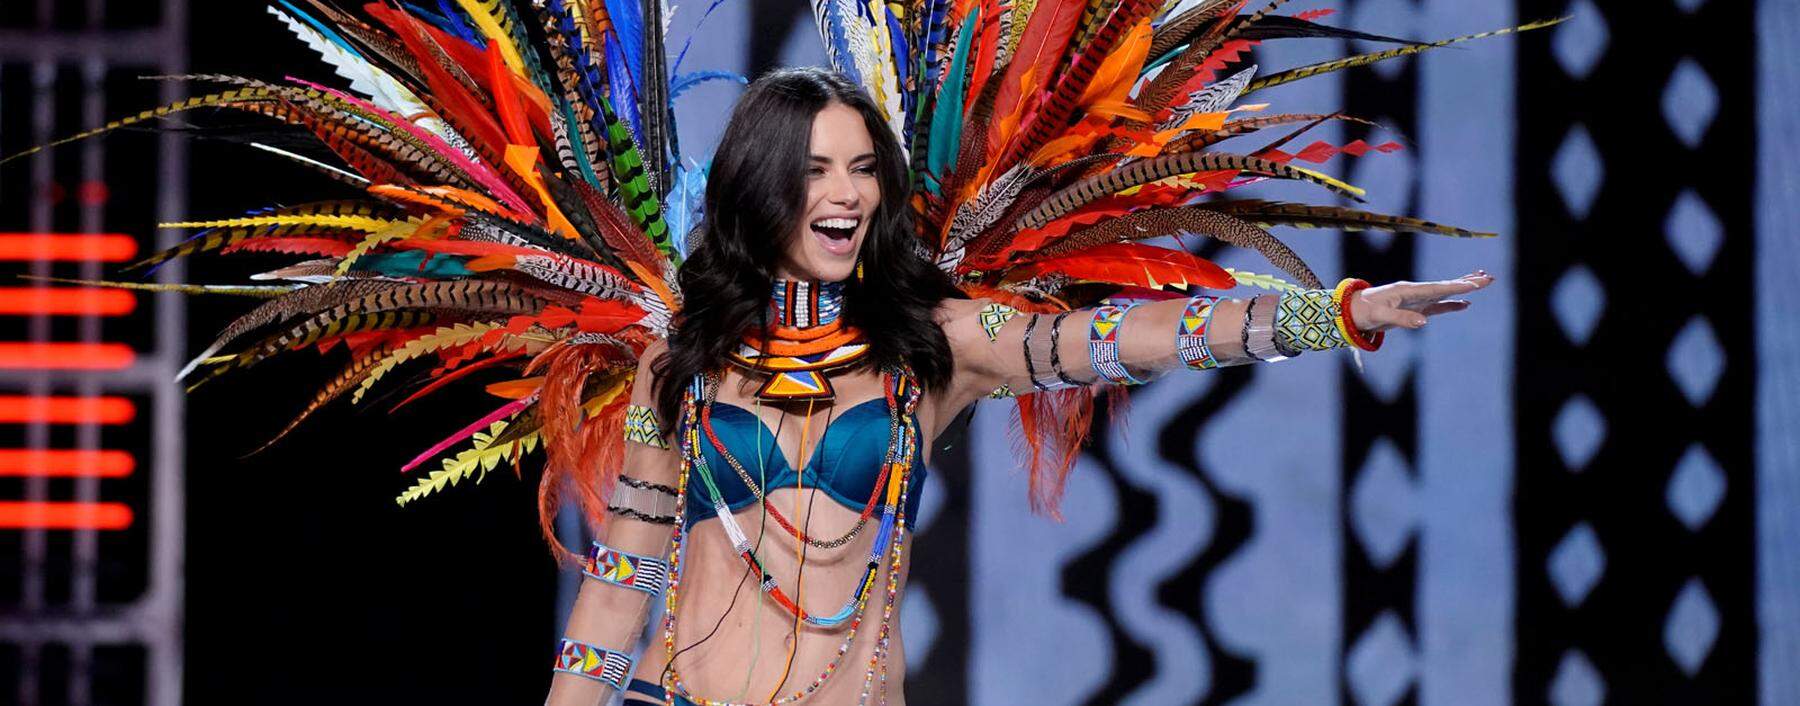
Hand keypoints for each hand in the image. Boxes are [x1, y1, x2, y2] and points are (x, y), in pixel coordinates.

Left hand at [1349, 271, 1492, 331]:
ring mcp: (1416, 300)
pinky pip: (1437, 305)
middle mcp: (1415, 292)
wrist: (1350, 311)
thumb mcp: (1380, 316)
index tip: (1476, 283)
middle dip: (1467, 283)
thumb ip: (1402, 318)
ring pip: (1444, 293)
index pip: (1438, 288)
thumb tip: (1424, 321)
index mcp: (1408, 290)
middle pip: (1446, 286)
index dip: (1458, 286)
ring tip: (1482, 282)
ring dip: (1462, 289)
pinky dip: (1451, 304)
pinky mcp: (1414, 309)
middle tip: (1489, 278)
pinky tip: (1465, 304)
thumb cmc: (1363, 311)